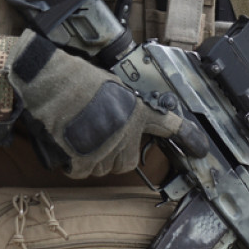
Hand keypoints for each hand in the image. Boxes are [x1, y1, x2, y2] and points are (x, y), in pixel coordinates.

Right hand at [6, 31, 207, 177]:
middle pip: (128, 162)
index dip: (187, 138)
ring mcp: (107, 148)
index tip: (200, 149)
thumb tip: (119, 120)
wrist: (47, 81)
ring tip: (76, 135)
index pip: (169, 125)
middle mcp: (127, 132)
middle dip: (114, 155)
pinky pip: (81, 171)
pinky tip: (64, 143)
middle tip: (97, 137)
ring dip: (92, 159)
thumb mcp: (108, 86)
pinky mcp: (85, 160)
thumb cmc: (72, 77)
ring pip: (103, 168)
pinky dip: (72, 162)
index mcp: (136, 110)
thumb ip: (121, 106)